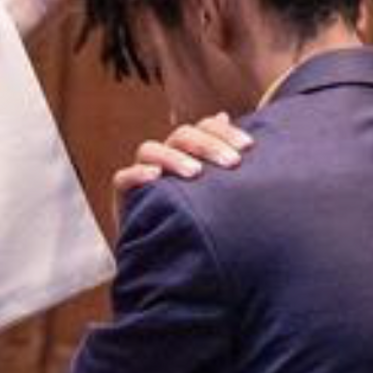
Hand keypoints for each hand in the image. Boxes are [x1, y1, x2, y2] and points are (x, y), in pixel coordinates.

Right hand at [112, 113, 252, 211]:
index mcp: (189, 150)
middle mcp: (165, 156)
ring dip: (174, 157)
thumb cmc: (199, 220)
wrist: (166, 256)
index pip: (204, 127)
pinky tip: (156, 176)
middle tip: (232, 163)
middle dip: (208, 145)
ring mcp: (142, 172)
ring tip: (196, 173)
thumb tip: (226, 116)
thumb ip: (223, 160)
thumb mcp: (218, 194)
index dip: (225, 132)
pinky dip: (138, 173)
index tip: (249, 147)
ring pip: (150, 150)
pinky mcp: (124, 194)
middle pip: (182, 135)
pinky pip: (123, 178)